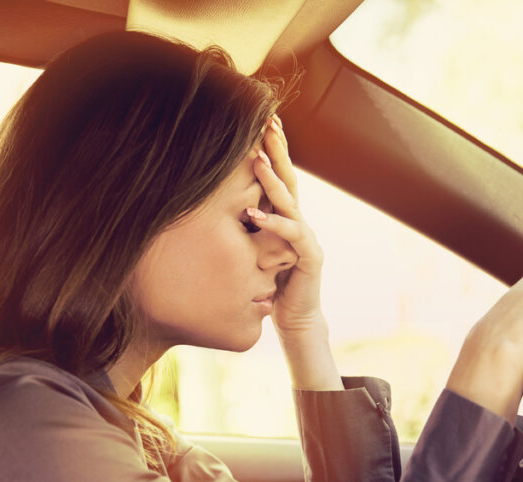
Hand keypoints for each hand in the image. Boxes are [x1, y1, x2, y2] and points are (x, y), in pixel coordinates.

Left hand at [249, 115, 341, 389]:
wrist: (295, 319)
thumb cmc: (269, 285)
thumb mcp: (251, 249)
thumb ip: (243, 227)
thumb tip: (213, 205)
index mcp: (285, 217)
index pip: (277, 177)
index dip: (271, 149)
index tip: (261, 120)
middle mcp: (298, 222)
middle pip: (289, 178)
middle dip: (278, 150)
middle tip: (269, 122)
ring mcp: (306, 238)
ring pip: (291, 202)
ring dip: (273, 181)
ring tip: (257, 161)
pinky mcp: (309, 258)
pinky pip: (292, 236)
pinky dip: (274, 225)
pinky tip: (255, 216)